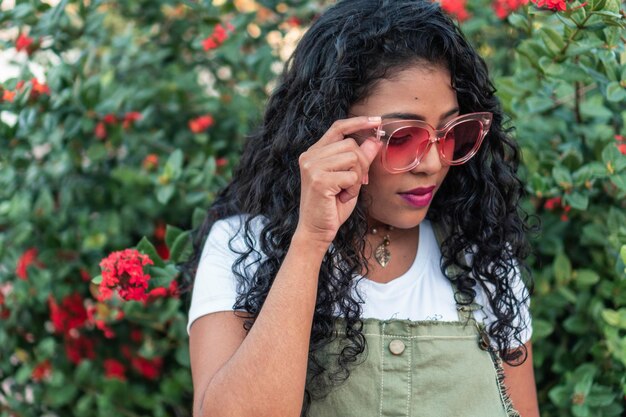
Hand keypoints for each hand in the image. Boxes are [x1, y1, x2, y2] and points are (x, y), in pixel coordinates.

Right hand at [296, 116, 381, 246]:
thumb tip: (374, 140)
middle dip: (361, 165)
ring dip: (357, 178)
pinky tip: (342, 198)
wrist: (317, 231)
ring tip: (345, 191)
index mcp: (314, 153)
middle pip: (351, 145)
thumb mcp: (350, 179)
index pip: (338, 128)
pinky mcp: (319, 179)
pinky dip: (353, 189)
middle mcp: (309, 156)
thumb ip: (360, 159)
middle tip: (355, 184)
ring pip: (353, 158)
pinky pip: (351, 175)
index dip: (358, 122)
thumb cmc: (332, 206)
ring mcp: (312, 167)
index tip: (377, 121)